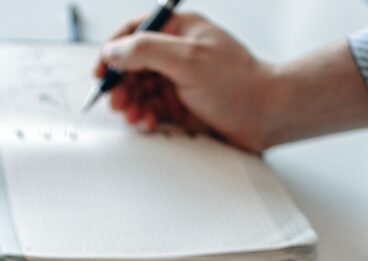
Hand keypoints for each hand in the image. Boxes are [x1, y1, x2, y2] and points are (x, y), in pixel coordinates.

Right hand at [95, 12, 275, 151]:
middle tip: (117, 101)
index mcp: (180, 29)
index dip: (113, 50)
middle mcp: (177, 52)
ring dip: (131, 103)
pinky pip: (151, 109)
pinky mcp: (181, 104)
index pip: (134, 32)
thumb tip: (113, 51)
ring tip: (133, 116)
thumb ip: (146, 51)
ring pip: (139, 89)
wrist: (266, 116)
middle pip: (132, 64)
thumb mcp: (188, 60)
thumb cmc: (238, 83)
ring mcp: (178, 79)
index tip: (101, 70)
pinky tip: (148, 123)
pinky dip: (145, 117)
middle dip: (121, 84)